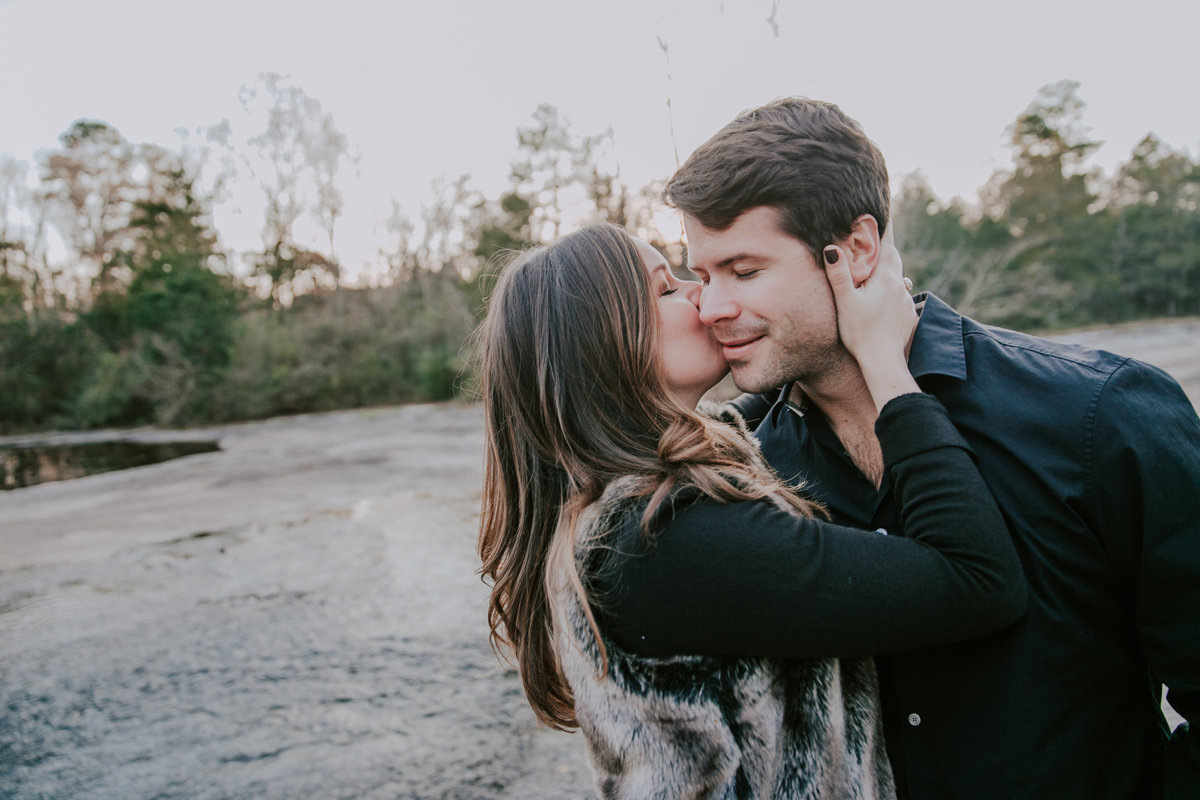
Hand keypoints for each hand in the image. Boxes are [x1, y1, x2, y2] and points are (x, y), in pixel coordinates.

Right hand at [824, 230, 918, 409]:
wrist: (884, 362)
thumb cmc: (862, 333)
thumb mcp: (846, 302)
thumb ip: (838, 274)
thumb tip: (831, 247)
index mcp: (885, 276)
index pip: (886, 241)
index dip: (882, 224)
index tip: (879, 207)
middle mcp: (898, 284)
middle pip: (891, 255)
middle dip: (881, 244)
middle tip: (871, 233)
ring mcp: (903, 299)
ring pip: (894, 275)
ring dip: (884, 267)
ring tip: (871, 263)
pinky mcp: (905, 314)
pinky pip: (896, 292)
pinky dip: (887, 287)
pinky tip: (878, 295)